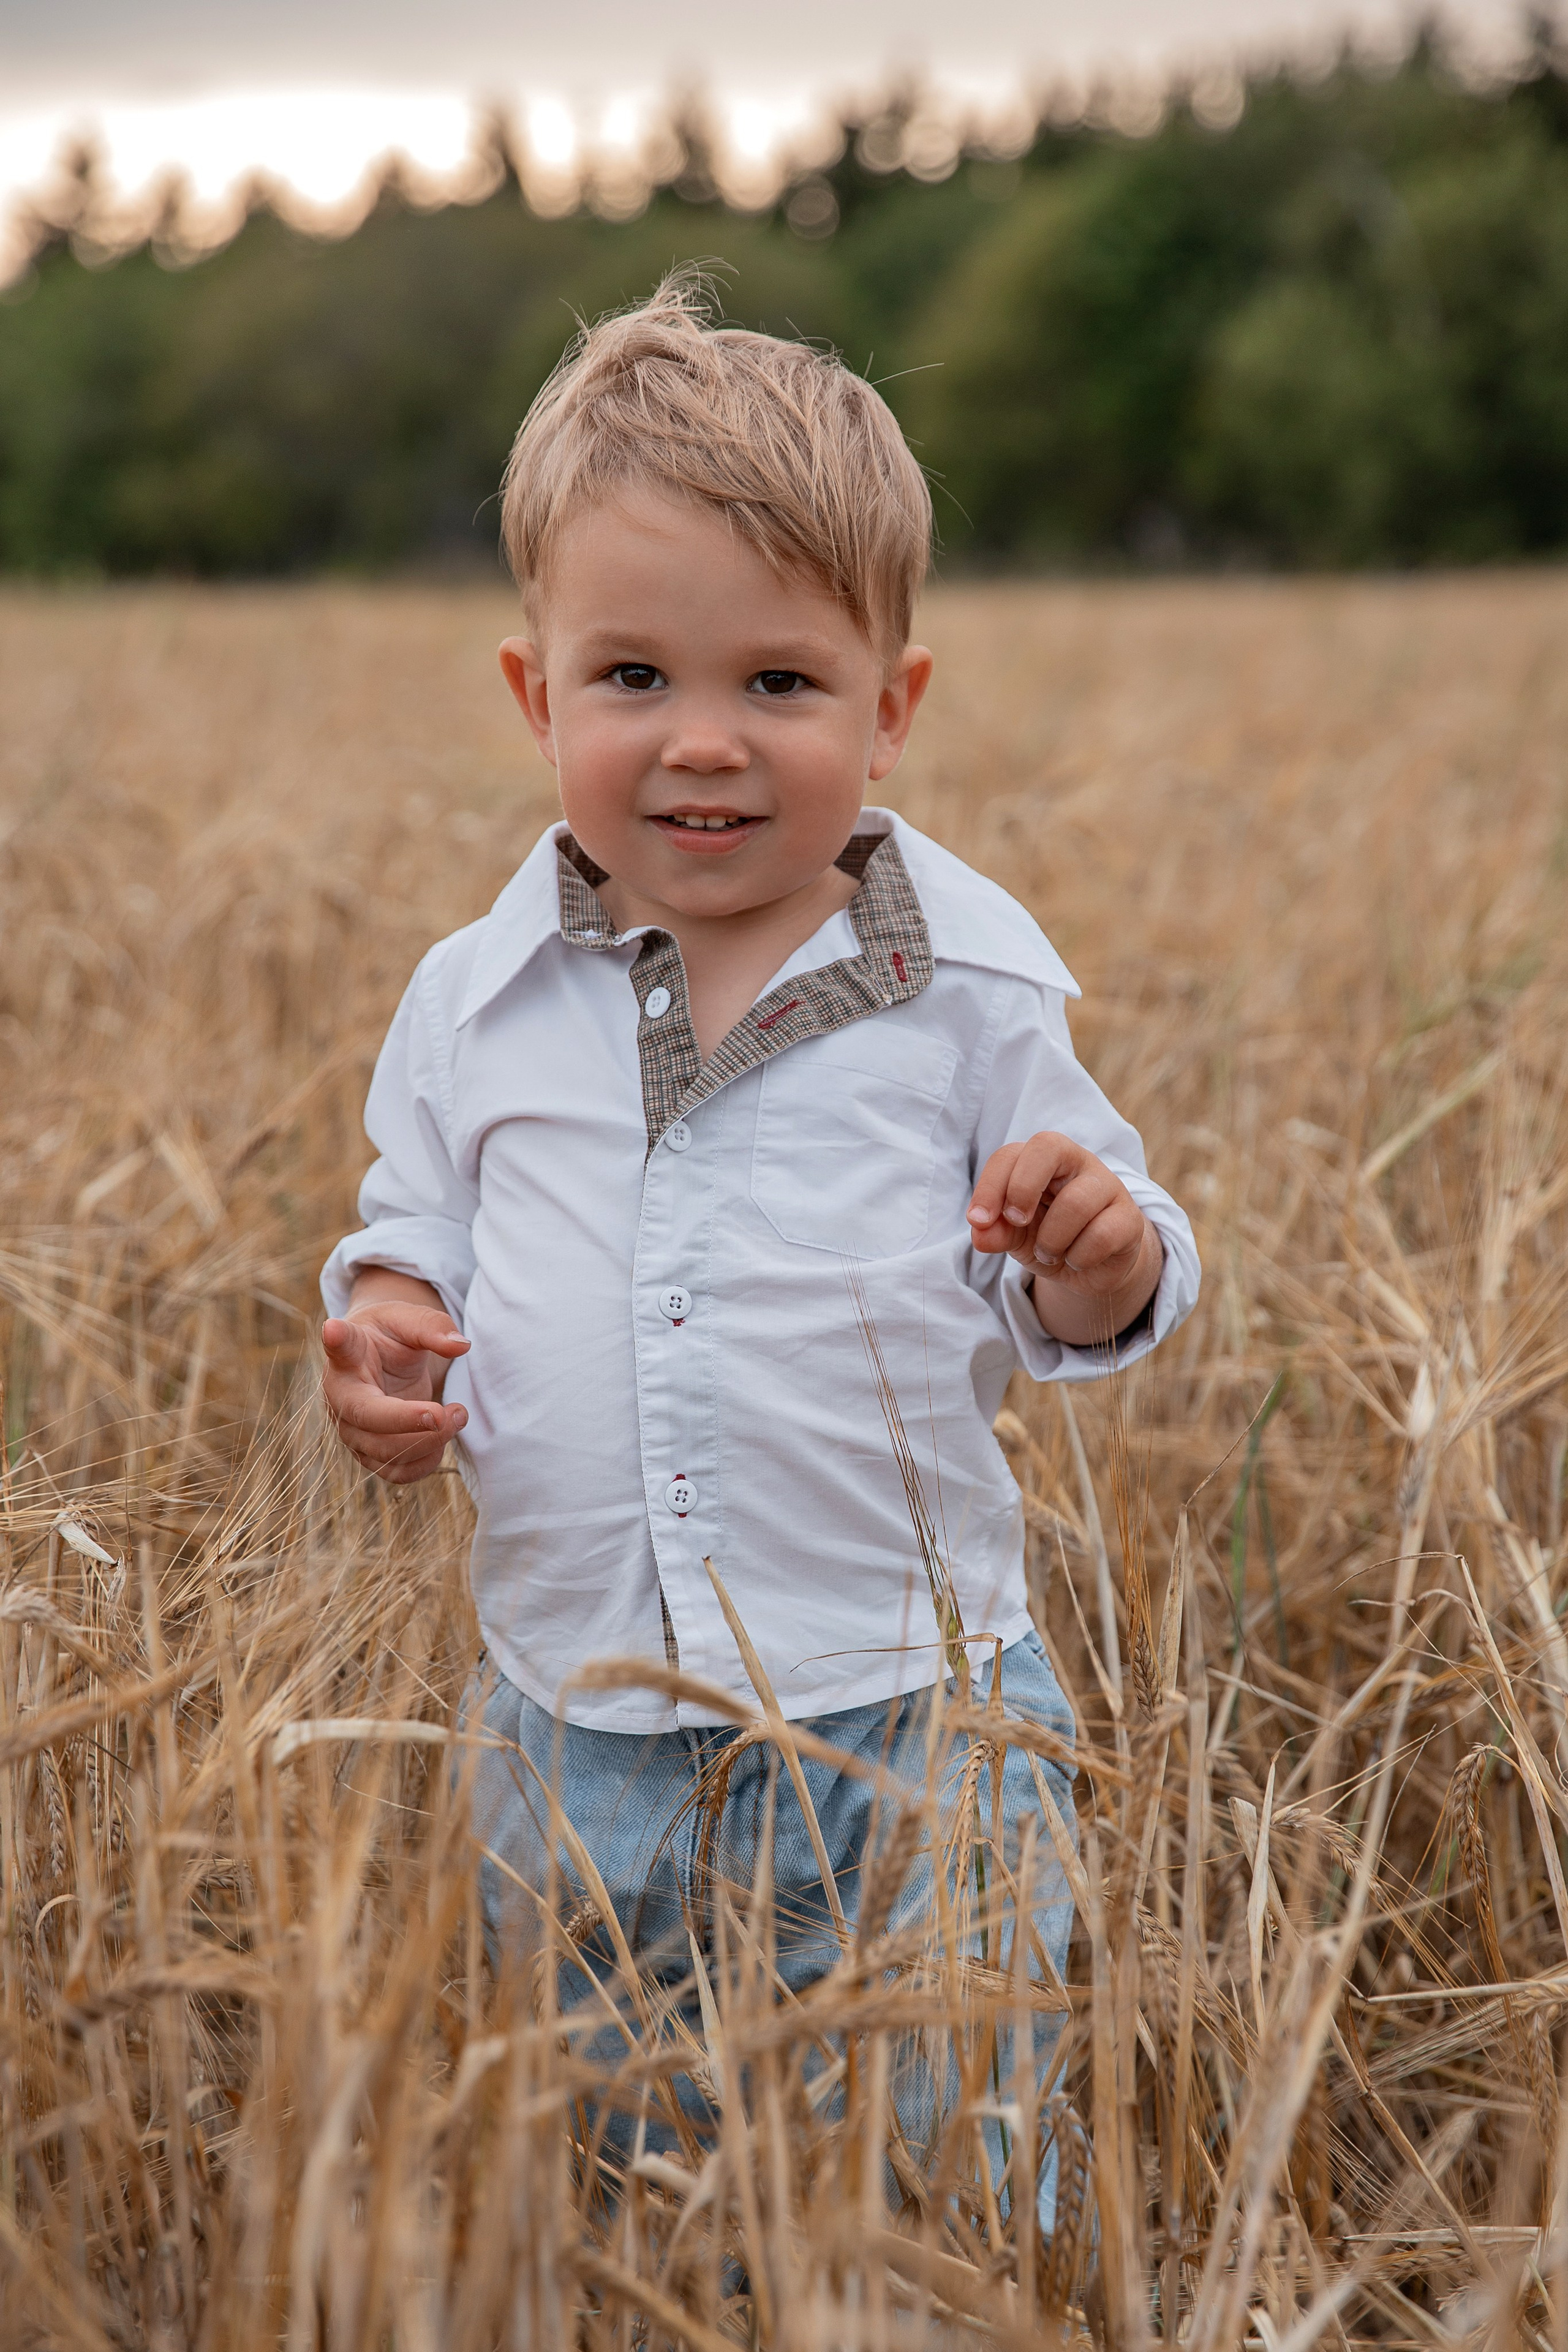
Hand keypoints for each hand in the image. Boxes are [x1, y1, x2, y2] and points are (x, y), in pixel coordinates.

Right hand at [322, 1302, 470, 1484]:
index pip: (339, 1348)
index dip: (337, 1341)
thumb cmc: (389, 1336)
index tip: (334, 1330)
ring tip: (459, 1414)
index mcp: (346, 1356)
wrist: (378, 1360)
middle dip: (412, 1422)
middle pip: (368, 1419)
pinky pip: (396, 1472)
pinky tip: (444, 1437)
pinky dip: (425, 1462)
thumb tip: (462, 1345)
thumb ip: (432, 1327)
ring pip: (385, 1452)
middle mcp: (341, 1397)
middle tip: (451, 1412)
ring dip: (429, 1441)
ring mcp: (352, 1430)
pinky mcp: (369, 1452)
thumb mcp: (408, 1319)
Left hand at [966, 1132, 1161, 1341]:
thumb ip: (996, 1232)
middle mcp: (1077, 1162)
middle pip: (1048, 1146)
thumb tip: (981, 1234)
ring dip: (1051, 1240)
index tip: (979, 1220)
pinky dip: (1079, 1257)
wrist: (1093, 1266)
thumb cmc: (1049, 1236)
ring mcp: (1108, 1186)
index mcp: (1043, 1159)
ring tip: (1049, 1252)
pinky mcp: (1130, 1219)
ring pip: (1075, 1203)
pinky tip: (1077, 1259)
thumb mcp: (1015, 1235)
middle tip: (1017, 1221)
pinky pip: (1100, 1235)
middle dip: (1022, 1188)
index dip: (990, 1185)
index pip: (1011, 1153)